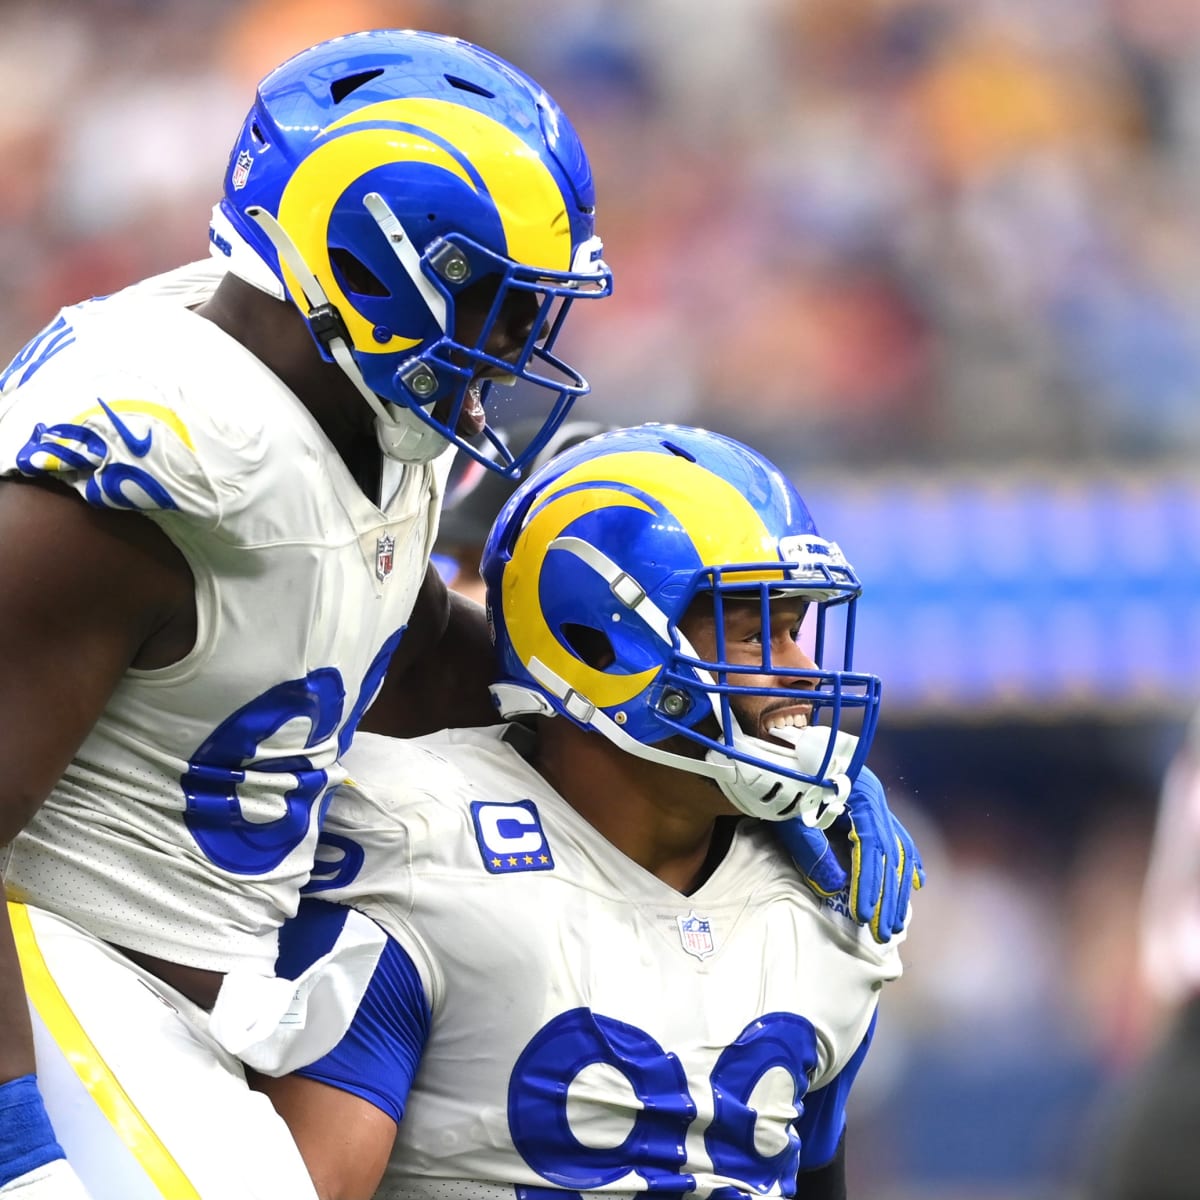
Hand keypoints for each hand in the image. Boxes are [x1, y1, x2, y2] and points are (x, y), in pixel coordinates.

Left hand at [773, 767, 923, 942]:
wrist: (782, 753)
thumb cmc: (784, 781)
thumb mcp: (791, 815)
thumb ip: (811, 848)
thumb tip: (835, 887)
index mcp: (860, 794)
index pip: (871, 847)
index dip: (869, 883)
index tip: (863, 915)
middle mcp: (876, 798)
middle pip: (890, 854)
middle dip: (887, 897)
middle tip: (882, 934)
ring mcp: (876, 802)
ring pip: (897, 850)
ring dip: (897, 890)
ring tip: (893, 924)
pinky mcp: (871, 808)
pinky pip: (898, 837)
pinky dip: (908, 862)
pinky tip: (918, 883)